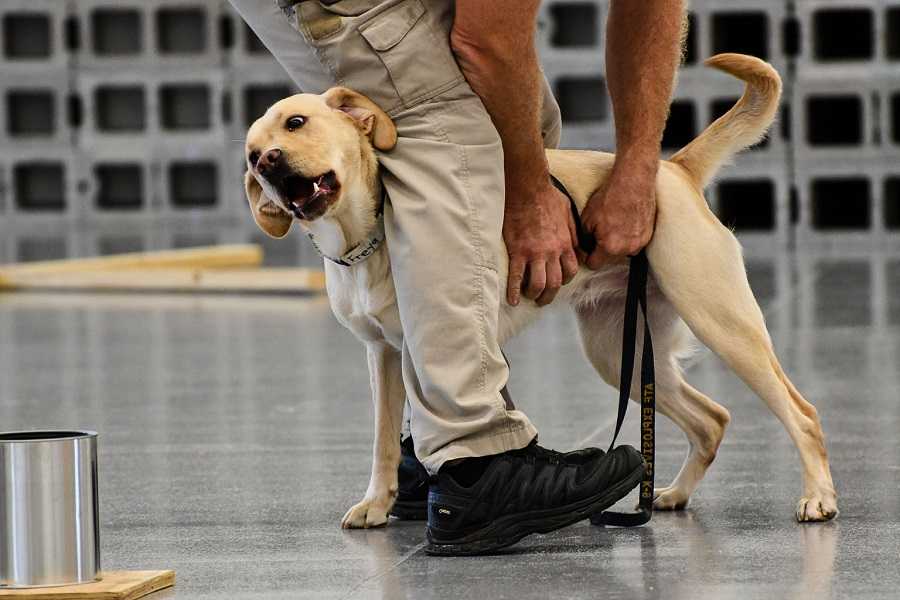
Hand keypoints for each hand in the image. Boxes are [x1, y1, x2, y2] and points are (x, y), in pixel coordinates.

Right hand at [504, 180, 579, 306]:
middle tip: (542, 299)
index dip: (565, 280)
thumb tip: (576, 246)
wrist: (527, 190)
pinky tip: (512, 300)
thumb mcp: (567, 212)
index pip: (570, 270)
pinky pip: (516, 276)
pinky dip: (514, 290)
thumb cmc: (546, 197)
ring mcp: (534, 253)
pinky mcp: (517, 251)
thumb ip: (572, 232)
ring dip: (534, 294)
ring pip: (538, 283)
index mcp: (564, 243)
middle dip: (549, 295)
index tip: (557, 282)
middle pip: (555, 282)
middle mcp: (551, 252)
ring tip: (528, 296)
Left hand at [580, 161, 656, 268]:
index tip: (587, 251)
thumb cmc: (610, 198)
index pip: (594, 264)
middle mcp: (627, 249)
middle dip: (603, 249)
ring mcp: (640, 243)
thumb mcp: (587, 218)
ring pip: (623, 251)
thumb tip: (585, 246)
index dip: (587, 257)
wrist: (633, 182)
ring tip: (614, 225)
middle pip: (609, 259)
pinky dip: (629, 237)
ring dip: (617, 244)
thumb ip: (585, 238)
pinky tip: (624, 223)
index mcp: (609, 247)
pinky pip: (634, 243)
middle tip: (600, 232)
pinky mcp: (648, 235)